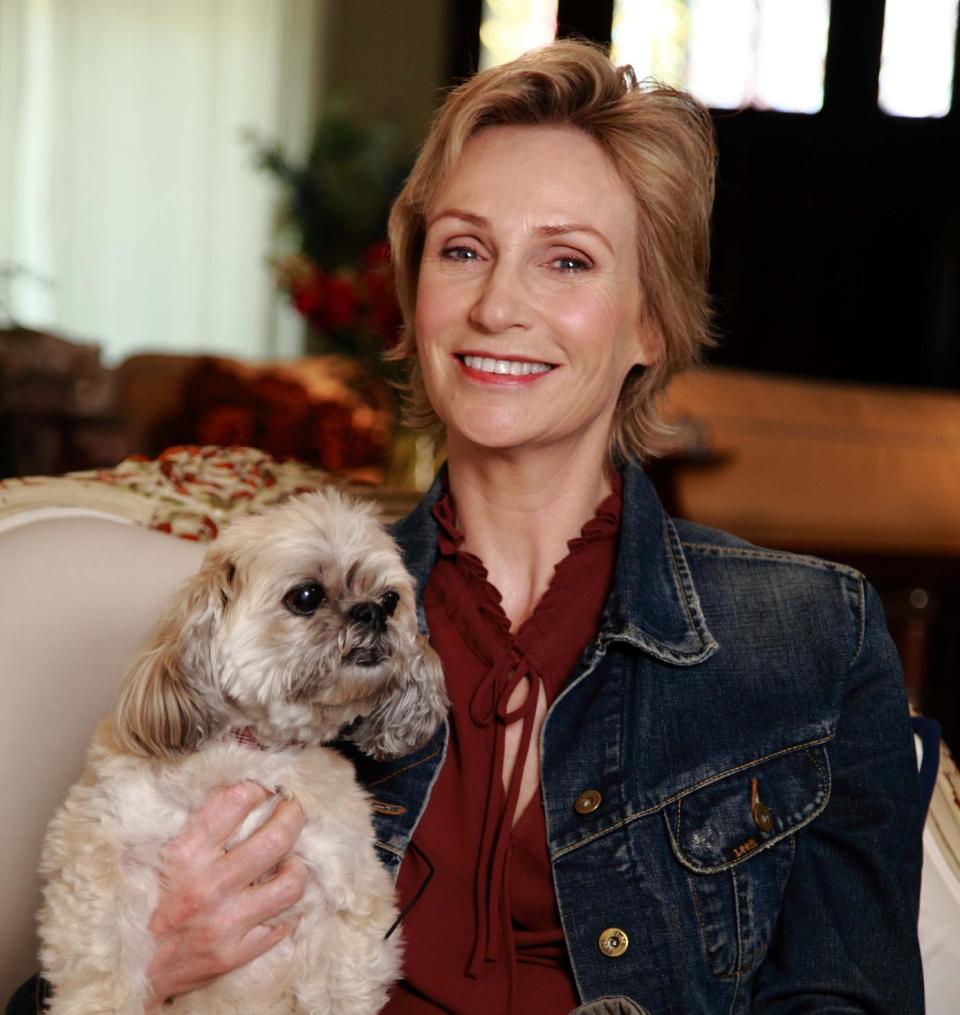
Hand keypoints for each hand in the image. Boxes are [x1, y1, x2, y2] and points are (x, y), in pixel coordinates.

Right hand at [143, 781, 306, 1009]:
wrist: (125, 972)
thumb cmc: (137, 905)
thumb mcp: (148, 855)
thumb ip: (185, 824)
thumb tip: (222, 788)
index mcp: (183, 855)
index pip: (236, 802)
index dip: (257, 789)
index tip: (262, 790)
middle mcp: (208, 887)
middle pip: (276, 839)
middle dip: (292, 816)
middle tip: (291, 810)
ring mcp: (225, 923)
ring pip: (291, 883)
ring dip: (296, 865)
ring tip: (288, 860)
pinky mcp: (236, 954)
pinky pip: (283, 923)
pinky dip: (286, 907)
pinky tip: (276, 896)